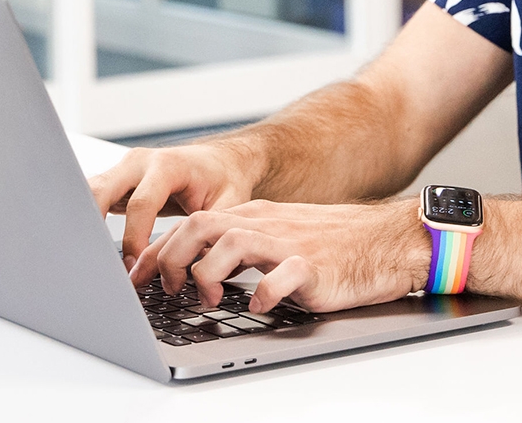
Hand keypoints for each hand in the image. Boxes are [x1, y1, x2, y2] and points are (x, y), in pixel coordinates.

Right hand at [88, 142, 261, 269]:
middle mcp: (139, 162)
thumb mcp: (227, 205)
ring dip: (85, 224)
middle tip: (97, 264)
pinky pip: (95, 198)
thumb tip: (186, 267)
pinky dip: (89, 221)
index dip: (134, 239)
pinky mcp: (118, 181)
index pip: (141, 204)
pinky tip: (90, 247)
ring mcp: (125, 169)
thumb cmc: (225, 180)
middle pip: (101, 190)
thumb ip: (207, 231)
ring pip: (90, 192)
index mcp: (167, 165)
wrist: (220, 160)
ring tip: (88, 258)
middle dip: (93, 227)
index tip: (133, 267)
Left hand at [130, 197, 430, 313]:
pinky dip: (262, 294)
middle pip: (202, 225)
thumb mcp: (277, 236)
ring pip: (232, 243)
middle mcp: (266, 223)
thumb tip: (193, 267)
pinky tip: (258, 305)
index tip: (138, 275)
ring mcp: (289, 243)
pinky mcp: (313, 266)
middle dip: (173, 257)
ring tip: (208, 299)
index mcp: (254, 216)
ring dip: (208, 274)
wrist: (383, 241)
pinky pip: (281, 278)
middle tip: (168, 288)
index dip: (159, 249)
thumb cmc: (330, 245)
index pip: (192, 222)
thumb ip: (240, 247)